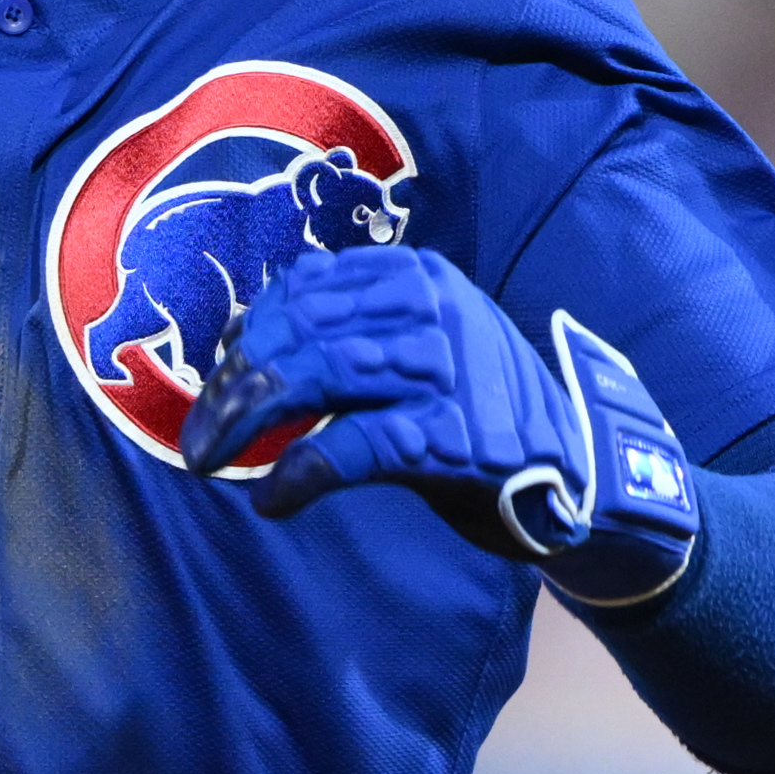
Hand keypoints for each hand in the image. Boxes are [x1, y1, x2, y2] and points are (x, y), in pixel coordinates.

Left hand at [179, 245, 703, 608]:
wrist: (574, 468)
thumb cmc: (475, 409)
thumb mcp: (418, 345)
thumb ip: (347, 329)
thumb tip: (242, 336)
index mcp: (416, 275)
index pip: (302, 290)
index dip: (246, 336)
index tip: (219, 382)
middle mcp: (430, 309)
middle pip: (297, 330)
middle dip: (233, 384)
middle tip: (200, 437)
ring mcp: (444, 369)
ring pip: (313, 376)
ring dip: (246, 423)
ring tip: (212, 461)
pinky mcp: (451, 437)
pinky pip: (349, 446)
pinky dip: (298, 473)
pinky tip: (273, 498)